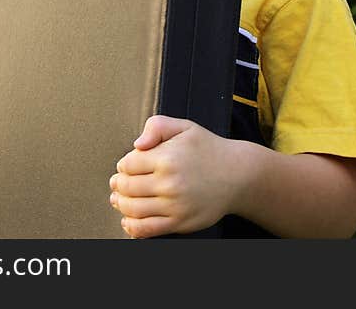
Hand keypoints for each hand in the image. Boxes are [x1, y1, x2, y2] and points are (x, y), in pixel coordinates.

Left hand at [109, 115, 238, 237]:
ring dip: (120, 204)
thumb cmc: (208, 149)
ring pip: (133, 209)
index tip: (126, 165)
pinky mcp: (180, 222)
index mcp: (167, 157)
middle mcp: (170, 183)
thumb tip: (137, 145)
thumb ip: (157, 126)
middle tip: (117, 183)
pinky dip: (131, 227)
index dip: (123, 164)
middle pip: (127, 187)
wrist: (238, 175)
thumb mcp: (184, 127)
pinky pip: (147, 230)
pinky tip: (128, 220)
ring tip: (119, 199)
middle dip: (118, 184)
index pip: (128, 164)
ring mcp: (175, 205)